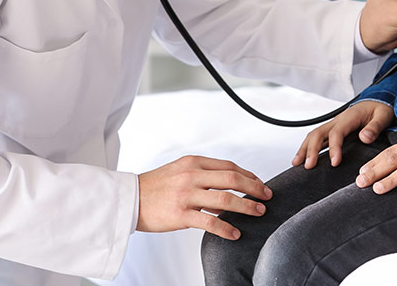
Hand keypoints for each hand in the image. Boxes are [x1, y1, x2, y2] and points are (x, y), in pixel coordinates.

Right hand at [136, 155, 271, 239]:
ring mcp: (186, 195)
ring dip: (246, 206)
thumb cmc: (155, 187)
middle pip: (232, 179)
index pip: (229, 166)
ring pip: (225, 199)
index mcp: (193, 163)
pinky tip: (235, 233)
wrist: (129, 199)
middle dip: (254, 188)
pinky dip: (226, 228)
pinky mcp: (180, 214)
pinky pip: (209, 222)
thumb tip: (227, 188)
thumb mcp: (179, 171)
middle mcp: (191, 176)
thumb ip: (202, 175)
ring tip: (258, 212)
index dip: (249, 175)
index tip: (260, 184)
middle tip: (267, 197)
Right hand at [292, 101, 394, 168]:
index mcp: (349, 118)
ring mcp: (333, 125)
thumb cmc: (380, 110)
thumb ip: (375, 127)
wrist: (377, 102)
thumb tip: (364, 137)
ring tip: (297, 164)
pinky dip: (307, 148)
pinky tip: (302, 159)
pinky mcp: (333, 130)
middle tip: (309, 166)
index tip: (335, 162)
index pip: (336, 133)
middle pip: (318, 133)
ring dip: (305, 149)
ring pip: (314, 135)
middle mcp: (337, 121)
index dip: (334, 148)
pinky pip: (317, 138)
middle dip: (311, 149)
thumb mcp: (383, 116)